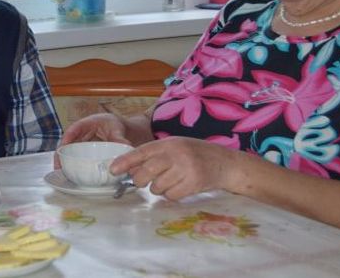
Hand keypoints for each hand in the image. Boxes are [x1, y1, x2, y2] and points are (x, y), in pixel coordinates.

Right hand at [54, 113, 131, 167]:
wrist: (119, 130)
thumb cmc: (116, 126)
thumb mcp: (118, 129)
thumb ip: (119, 138)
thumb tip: (124, 146)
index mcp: (89, 123)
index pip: (74, 128)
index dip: (67, 137)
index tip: (63, 146)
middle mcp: (81, 132)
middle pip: (67, 141)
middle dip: (60, 153)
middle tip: (58, 165)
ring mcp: (81, 141)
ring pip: (68, 149)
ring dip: (63, 159)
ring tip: (60, 171)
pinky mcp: (83, 150)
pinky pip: (74, 155)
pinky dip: (71, 163)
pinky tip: (69, 173)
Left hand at [109, 136, 234, 200]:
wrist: (226, 163)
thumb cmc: (196, 154)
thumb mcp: (175, 147)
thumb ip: (155, 156)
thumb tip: (130, 170)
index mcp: (169, 143)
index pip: (142, 152)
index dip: (125, 162)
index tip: (113, 170)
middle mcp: (176, 154)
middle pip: (146, 172)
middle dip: (141, 180)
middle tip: (144, 181)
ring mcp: (186, 169)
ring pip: (157, 187)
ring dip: (159, 188)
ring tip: (171, 181)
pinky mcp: (194, 183)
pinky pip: (171, 196)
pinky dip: (172, 195)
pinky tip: (181, 187)